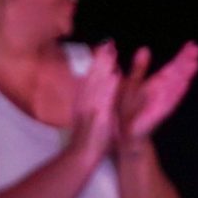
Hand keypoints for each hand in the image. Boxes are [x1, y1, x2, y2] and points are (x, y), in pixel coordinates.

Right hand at [70, 41, 121, 162]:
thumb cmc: (88, 136)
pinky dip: (110, 86)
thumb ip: (91, 100)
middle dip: (100, 59)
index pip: (89, 77)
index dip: (96, 62)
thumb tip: (98, 86)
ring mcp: (90, 108)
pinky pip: (105, 98)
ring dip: (104, 67)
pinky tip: (116, 75)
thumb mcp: (87, 114)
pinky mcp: (98, 117)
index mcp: (83, 100)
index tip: (103, 46)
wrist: (81, 155)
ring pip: (97, 83)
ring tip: (112, 52)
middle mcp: (85, 101)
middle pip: (92, 76)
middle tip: (109, 42)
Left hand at [118, 41, 197, 144]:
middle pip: (178, 73)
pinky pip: (169, 101)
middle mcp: (163, 91)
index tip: (192, 44)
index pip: (173, 66)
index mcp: (157, 83)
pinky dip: (177, 93)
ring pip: (176, 85)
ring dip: (186, 75)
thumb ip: (140, 67)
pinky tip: (184, 84)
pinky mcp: (158, 112)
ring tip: (195, 63)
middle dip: (187, 61)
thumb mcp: (132, 83)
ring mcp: (162, 101)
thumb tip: (145, 49)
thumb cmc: (129, 109)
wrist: (125, 132)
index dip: (182, 55)